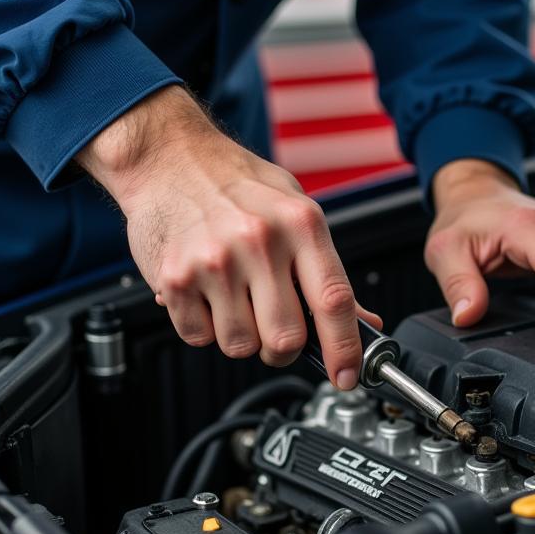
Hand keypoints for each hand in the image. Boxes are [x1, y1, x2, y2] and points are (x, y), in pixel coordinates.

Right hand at [77, 86, 378, 386]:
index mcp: (301, 224)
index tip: (347, 376)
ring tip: (234, 299)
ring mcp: (215, 260)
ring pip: (240, 345)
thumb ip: (329, 273)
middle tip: (275, 329)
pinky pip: (198, 336)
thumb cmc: (237, 185)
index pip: (334, 300)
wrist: (169, 157)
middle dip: (284, 350)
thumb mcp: (297, 212)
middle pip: (285, 339)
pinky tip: (206, 294)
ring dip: (241, 337)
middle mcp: (259, 241)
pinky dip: (204, 327)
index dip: (345, 348)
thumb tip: (365, 323)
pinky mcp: (176, 277)